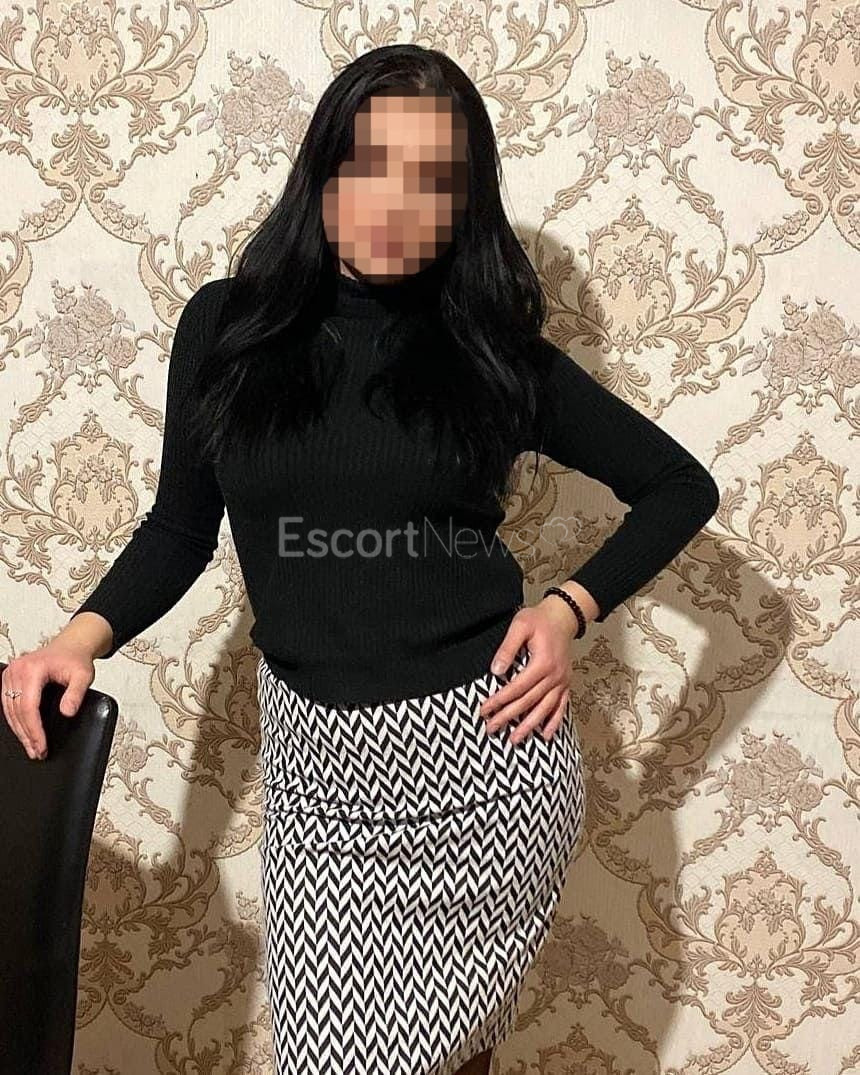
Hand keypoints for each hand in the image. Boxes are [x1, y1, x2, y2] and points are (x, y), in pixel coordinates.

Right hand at [1, 641, 95, 760]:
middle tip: (38, 752)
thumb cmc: (75, 658)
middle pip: (17, 712)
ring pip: (9, 710)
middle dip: (27, 735)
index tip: (42, 746)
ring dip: (20, 731)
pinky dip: (16, 721)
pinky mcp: (10, 679)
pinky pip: (8, 704)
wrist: (71, 646)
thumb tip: (67, 712)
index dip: (34, 731)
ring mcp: (11, 674)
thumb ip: (76, 694)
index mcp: (32, 669)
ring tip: (32, 748)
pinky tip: (24, 732)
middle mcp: (17, 670)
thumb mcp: (84, 676)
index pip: (29, 707)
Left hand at [479, 598, 579, 743]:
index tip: (485, 709)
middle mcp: (554, 675)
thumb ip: (507, 648)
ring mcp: (562, 681)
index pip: (517, 688)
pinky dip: (555, 722)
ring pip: (545, 709)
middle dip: (509, 717)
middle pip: (528, 701)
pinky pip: (561, 706)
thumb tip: (496, 670)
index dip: (500, 700)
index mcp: (542, 663)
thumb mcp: (520, 626)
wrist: (562, 617)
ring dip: (530, 726)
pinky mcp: (565, 683)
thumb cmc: (539, 620)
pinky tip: (547, 735)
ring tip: (515, 739)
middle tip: (491, 728)